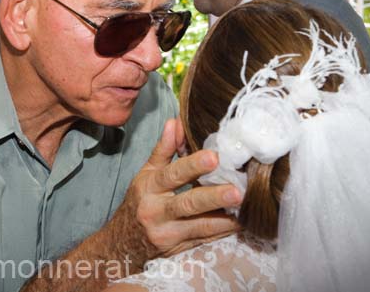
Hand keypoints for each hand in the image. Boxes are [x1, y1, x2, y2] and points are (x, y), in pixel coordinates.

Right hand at [106, 119, 241, 267]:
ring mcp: (169, 234)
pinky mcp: (180, 248)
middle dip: (213, 197)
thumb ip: (164, 149)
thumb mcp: (146, 174)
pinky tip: (240, 222)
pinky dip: (224, 231)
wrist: (124, 243)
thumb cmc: (139, 201)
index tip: (214, 157)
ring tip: (245, 208)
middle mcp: (157, 212)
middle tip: (237, 191)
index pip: (171, 175)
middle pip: (188, 204)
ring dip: (225, 218)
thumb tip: (176, 122)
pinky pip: (206, 239)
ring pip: (200, 226)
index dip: (192, 165)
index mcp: (149, 188)